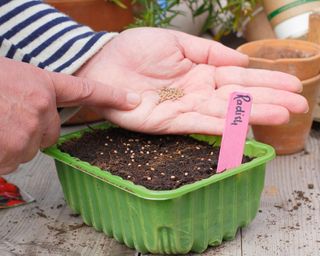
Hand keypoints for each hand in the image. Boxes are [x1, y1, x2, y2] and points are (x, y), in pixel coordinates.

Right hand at [0, 57, 139, 173]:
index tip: (131, 100)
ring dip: (13, 143)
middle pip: (50, 131)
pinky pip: (14, 159)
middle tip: (7, 120)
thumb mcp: (9, 80)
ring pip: (30, 147)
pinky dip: (2, 153)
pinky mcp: (14, 150)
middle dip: (33, 131)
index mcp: (40, 83)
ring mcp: (28, 131)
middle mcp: (41, 108)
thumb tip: (41, 113)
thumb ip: (31, 96)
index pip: (85, 90)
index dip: (110, 95)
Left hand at [77, 27, 307, 134]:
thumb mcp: (176, 42)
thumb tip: (240, 59)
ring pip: (224, 113)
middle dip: (269, 100)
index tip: (293, 85)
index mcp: (201, 72)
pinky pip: (199, 123)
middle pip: (238, 97)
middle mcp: (198, 92)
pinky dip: (221, 126)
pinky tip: (243, 127)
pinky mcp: (167, 123)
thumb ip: (208, 51)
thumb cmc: (135, 50)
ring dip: (252, 114)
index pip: (240, 77)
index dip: (266, 81)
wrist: (104, 64)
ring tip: (282, 115)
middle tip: (299, 106)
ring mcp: (184, 108)